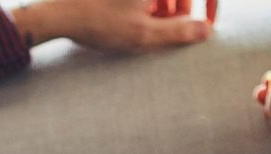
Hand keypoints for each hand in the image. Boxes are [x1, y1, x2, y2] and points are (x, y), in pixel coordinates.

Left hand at [12, 0, 216, 50]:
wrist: (59, 14)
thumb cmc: (98, 22)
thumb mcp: (143, 33)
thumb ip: (179, 31)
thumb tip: (206, 30)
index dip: (211, 4)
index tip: (209, 24)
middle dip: (185, 8)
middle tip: (177, 31)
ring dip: (168, 7)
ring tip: (154, 29)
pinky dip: (152, 4)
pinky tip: (141, 20)